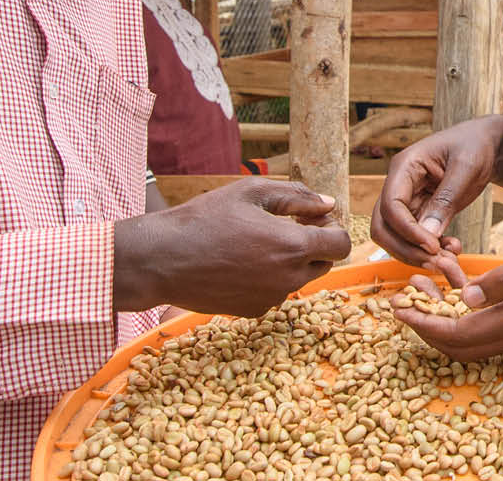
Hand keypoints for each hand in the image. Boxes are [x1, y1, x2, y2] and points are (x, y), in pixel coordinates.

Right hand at [113, 178, 351, 315]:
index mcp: (292, 247)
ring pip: (298, 279)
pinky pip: (275, 292)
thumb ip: (297, 196)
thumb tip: (328, 203)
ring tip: (256, 242)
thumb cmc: (205, 218)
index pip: (340, 244)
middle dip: (313, 245)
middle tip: (284, 226)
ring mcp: (270, 299)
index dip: (331, 228)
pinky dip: (268, 278)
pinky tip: (240, 261)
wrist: (161, 259)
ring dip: (290, 262)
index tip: (310, 219)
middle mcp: (287, 279)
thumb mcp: (252, 192)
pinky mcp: (252, 311)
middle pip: (323, 264)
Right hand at [370, 116, 502, 267]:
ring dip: (418, 255)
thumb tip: (428, 235)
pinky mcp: (420, 213)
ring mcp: (407, 200)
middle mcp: (399, 185)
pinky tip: (453, 250)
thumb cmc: (474, 147)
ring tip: (449, 260)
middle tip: (437, 263)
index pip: (390, 205)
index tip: (432, 247)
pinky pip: (415, 239)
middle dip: (406, 249)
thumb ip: (446, 200)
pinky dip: (430, 251)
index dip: (407, 230)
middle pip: (383, 227)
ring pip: (396, 238)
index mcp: (404, 166)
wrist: (486, 146)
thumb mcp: (465, 168)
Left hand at [393, 216, 502, 360]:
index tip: (398, 310)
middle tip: (402, 299)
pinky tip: (461, 284)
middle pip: (466, 347)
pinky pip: (497, 326)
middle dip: (430, 326)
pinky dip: (472, 312)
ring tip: (424, 285)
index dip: (426, 326)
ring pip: (480, 338)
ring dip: (448, 319)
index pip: (463, 336)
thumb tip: (466, 297)